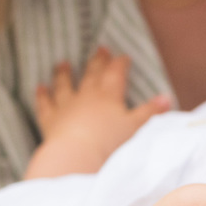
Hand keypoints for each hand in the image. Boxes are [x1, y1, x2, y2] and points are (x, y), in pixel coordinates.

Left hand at [25, 48, 170, 179]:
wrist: (78, 156)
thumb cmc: (111, 144)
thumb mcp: (137, 128)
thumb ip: (150, 112)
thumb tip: (166, 98)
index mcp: (109, 96)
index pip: (116, 73)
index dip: (120, 63)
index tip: (123, 57)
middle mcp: (87, 96)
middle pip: (92, 74)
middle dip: (98, 61)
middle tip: (100, 49)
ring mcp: (66, 106)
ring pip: (65, 84)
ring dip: (64, 73)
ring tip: (62, 63)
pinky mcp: (51, 120)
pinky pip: (45, 104)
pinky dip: (42, 95)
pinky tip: (39, 88)